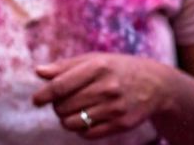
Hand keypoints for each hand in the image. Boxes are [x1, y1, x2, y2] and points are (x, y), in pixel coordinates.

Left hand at [32, 53, 171, 138]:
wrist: (156, 84)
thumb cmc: (118, 69)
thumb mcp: (96, 59)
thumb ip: (66, 66)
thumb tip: (39, 72)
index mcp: (99, 66)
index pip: (60, 86)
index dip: (44, 95)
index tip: (37, 100)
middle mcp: (108, 86)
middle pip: (63, 107)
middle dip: (58, 106)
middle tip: (66, 101)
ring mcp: (115, 107)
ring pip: (71, 123)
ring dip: (67, 119)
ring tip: (76, 110)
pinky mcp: (121, 124)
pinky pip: (87, 134)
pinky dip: (82, 129)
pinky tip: (90, 118)